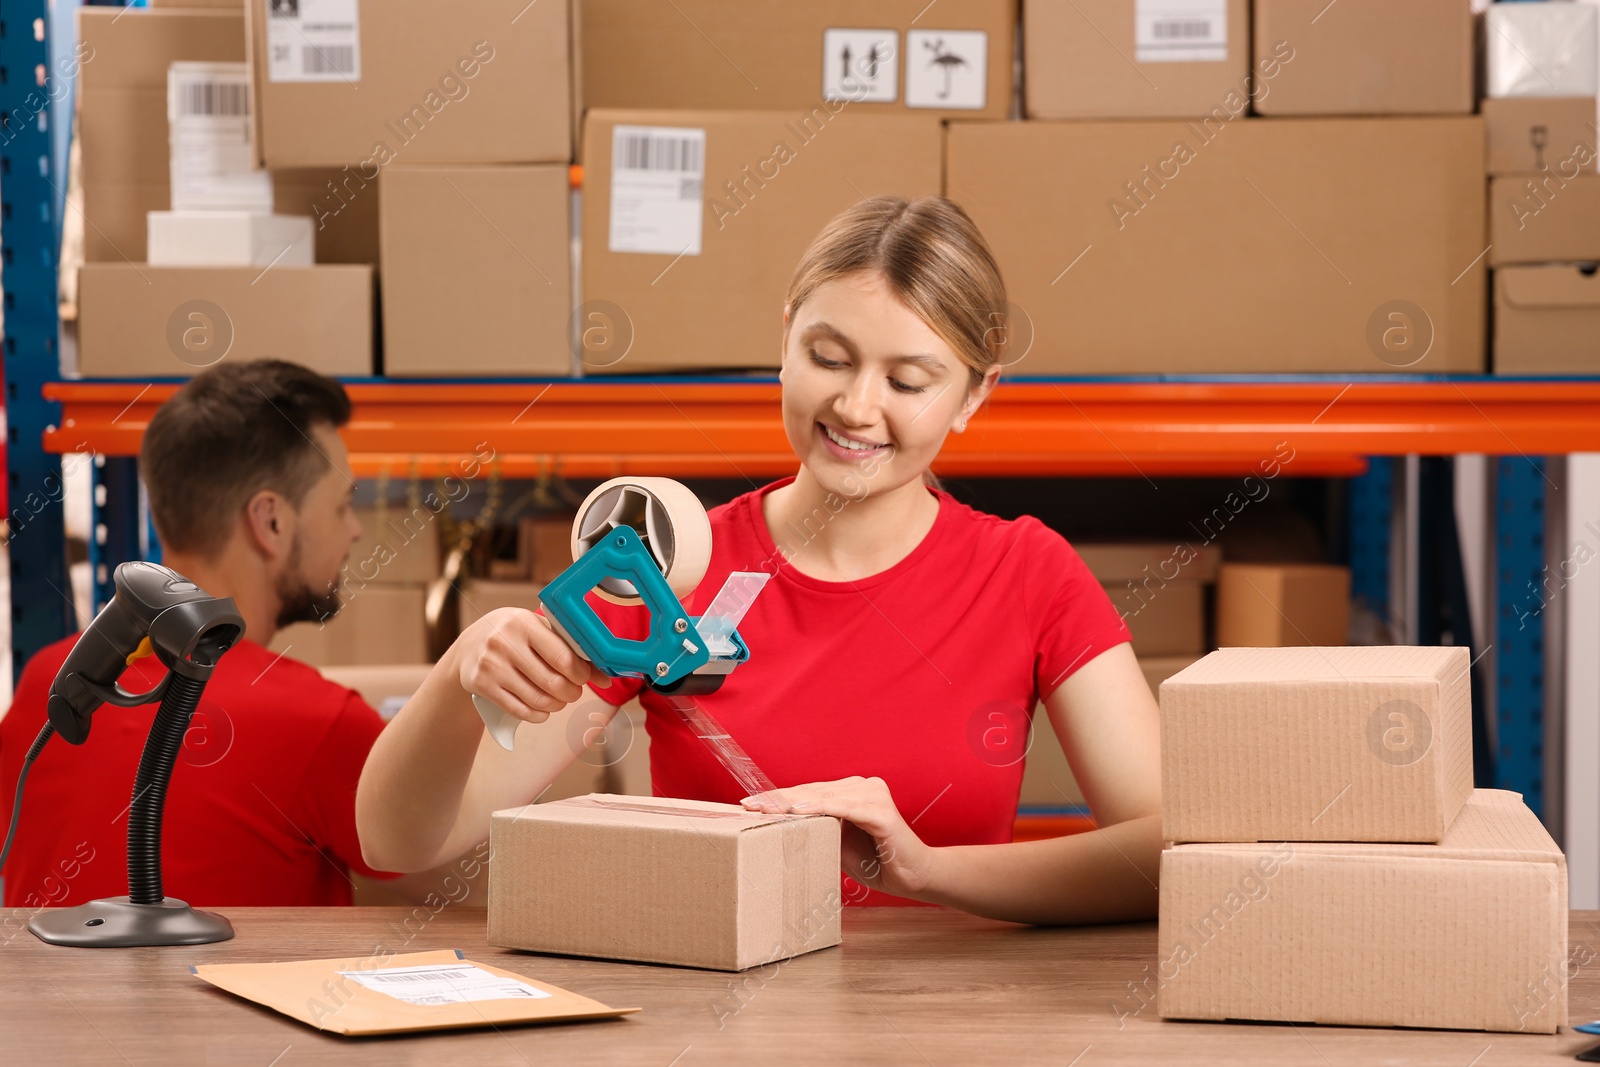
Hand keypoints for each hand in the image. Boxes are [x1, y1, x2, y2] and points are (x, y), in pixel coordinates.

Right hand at [454, 608, 609, 725]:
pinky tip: (544, 710)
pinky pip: (520, 710)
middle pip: (553, 682)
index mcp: (524, 623)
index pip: (563, 657)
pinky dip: (539, 715)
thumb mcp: (538, 632)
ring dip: (557, 705)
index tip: (584, 678)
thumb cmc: (515, 636)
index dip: (581, 674)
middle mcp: (505, 642)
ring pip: (538, 699)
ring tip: (560, 700)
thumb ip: (570, 650)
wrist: (468, 646)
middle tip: (574, 692)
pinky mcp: (482, 685)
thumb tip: (606, 679)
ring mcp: (491, 665)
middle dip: (572, 693)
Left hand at [742, 777, 937, 899]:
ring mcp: (873, 796)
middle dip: (779, 799)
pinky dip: (822, 809)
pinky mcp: (881, 811)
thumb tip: (782, 828)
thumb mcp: (837, 845)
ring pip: (825, 796)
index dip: (780, 798)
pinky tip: (800, 811)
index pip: (808, 792)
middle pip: (812, 791)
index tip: (750, 804)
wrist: (914, 877)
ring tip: (767, 808)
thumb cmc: (877, 861)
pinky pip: (846, 808)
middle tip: (749, 805)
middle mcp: (863, 787)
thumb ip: (817, 831)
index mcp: (850, 792)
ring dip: (794, 802)